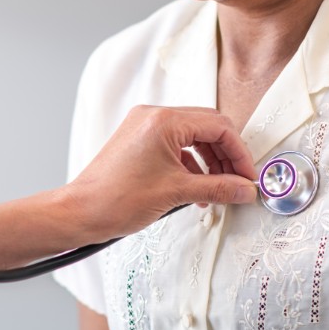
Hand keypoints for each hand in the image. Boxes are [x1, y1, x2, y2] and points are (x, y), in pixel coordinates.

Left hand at [64, 105, 257, 242]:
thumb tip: (244, 189)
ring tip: (218, 190)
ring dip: (209, 162)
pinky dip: (191, 164)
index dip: (238, 152)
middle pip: (207, 127)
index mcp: (164, 121)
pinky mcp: (139, 139)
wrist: (80, 212)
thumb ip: (217, 188)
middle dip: (226, 156)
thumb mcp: (176, 193)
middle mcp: (154, 116)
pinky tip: (196, 190)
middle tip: (238, 182)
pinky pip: (175, 145)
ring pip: (192, 136)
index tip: (247, 176)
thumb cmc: (117, 199)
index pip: (217, 126)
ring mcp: (144, 126)